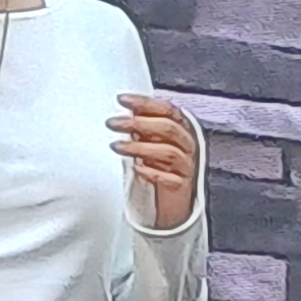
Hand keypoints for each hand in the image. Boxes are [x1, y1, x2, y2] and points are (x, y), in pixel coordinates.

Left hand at [111, 95, 200, 229]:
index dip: (145, 103)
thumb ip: (144, 128)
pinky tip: (136, 169)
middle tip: (112, 123)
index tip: (121, 99)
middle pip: (167, 128)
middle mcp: (188, 144)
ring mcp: (187, 165)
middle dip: (138, 123)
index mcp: (183, 128)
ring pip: (167, 152)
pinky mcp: (182, 185)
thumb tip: (125, 112)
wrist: (174, 201)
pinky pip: (168, 178)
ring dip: (139, 147)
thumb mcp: (153, 142)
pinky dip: (151, 172)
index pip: (167, 109)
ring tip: (116, 146)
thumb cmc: (162, 165)